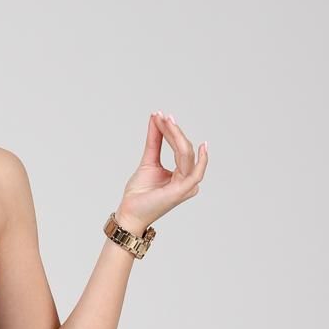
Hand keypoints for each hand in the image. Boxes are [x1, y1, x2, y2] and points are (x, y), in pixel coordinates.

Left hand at [115, 112, 207, 232]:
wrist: (129, 212)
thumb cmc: (138, 193)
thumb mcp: (148, 160)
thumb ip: (155, 140)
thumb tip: (157, 118)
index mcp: (181, 175)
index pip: (180, 148)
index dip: (172, 131)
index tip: (161, 116)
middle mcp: (187, 180)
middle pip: (185, 148)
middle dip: (173, 131)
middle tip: (162, 117)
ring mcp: (186, 186)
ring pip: (187, 154)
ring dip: (177, 136)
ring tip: (167, 122)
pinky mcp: (182, 190)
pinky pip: (193, 169)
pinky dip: (196, 156)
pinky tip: (200, 145)